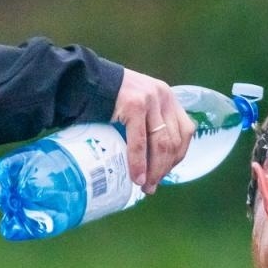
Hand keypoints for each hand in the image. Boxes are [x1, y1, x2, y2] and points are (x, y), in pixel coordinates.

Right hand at [112, 69, 194, 193]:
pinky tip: (136, 177)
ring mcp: (150, 99)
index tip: (163, 174)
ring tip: (145, 186)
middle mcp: (163, 96)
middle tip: (151, 187)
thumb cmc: (106, 100)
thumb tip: (152, 164)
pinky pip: (140, 142)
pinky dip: (139, 163)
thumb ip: (147, 126)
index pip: (185, 131)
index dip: (177, 157)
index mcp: (167, 97)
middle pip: (173, 141)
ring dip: (154, 170)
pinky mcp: (134, 105)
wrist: (82, 80)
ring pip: (161, 143)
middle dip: (164, 169)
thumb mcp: (136, 109)